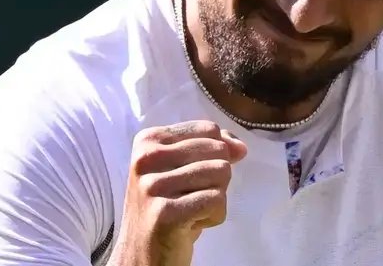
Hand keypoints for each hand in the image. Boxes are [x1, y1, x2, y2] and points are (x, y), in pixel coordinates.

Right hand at [110, 120, 247, 265]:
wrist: (142, 255)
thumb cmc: (167, 208)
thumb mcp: (183, 169)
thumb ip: (211, 148)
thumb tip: (241, 147)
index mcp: (148, 140)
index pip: (209, 130)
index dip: (216, 155)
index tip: (192, 178)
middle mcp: (145, 159)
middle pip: (219, 151)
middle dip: (216, 179)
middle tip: (190, 198)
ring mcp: (152, 186)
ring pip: (221, 173)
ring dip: (215, 198)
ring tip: (190, 210)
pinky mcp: (164, 213)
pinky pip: (217, 200)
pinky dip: (214, 216)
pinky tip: (191, 225)